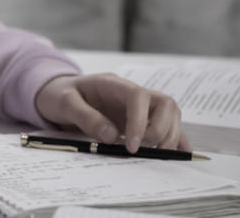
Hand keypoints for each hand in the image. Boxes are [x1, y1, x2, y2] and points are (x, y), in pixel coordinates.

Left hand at [33, 73, 191, 153]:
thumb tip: (111, 135)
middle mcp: (131, 93)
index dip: (140, 121)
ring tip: (154, 154)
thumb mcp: (65, 103)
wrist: (57, 93)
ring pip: (170, 114)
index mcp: (113, 84)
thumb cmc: (60, 94)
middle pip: (164, 103)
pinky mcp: (140, 119)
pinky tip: (181, 153)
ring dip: (169, 135)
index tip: (131, 145)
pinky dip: (175, 139)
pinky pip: (165, 126)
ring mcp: (138, 106)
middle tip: (142, 149)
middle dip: (160, 129)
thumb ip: (86, 116)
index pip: (139, 96)